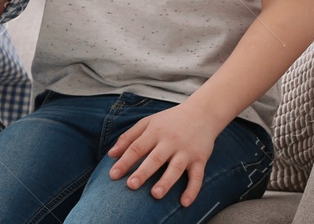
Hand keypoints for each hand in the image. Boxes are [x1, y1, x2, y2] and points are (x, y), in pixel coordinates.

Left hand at [105, 102, 226, 205]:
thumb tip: (111, 154)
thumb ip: (129, 137)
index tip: (113, 175)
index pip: (137, 147)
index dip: (125, 161)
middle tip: (131, 185)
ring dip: (166, 182)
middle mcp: (170, 141)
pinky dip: (192, 190)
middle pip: (155, 158)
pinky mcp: (200, 159)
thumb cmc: (170, 120)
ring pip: (175, 168)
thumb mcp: (148, 122)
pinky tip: (184, 202)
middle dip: (143, 172)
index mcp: (155, 131)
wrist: (202, 112)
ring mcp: (186, 151)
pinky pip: (197, 176)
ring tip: (155, 194)